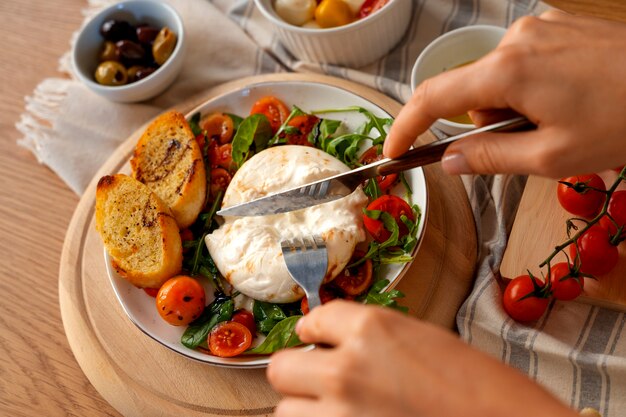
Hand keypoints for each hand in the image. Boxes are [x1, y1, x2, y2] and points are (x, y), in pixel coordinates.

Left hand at [267, 301, 577, 416]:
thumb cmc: (482, 387)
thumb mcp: (424, 341)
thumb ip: (373, 340)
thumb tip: (338, 346)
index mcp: (371, 328)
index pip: (313, 319)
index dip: (314, 331)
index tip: (316, 339)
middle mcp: (347, 368)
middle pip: (282, 368)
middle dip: (298, 372)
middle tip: (316, 379)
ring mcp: (341, 414)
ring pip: (286, 411)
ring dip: (307, 409)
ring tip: (336, 409)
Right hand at [384, 11, 625, 177]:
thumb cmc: (623, 122)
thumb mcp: (551, 156)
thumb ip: (490, 157)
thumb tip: (449, 160)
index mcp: (507, 72)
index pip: (432, 97)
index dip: (406, 126)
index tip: (394, 151)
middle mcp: (515, 40)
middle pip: (469, 90)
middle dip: (485, 122)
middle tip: (528, 142)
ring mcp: (538, 28)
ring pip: (496, 78)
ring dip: (511, 106)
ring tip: (558, 119)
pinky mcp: (558, 25)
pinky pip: (521, 61)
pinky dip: (529, 86)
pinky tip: (567, 97)